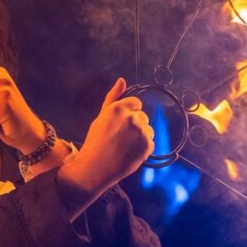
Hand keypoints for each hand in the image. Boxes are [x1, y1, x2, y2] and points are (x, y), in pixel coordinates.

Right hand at [58, 78, 153, 216]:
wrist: (95, 167)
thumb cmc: (95, 142)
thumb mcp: (101, 116)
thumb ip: (113, 97)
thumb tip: (122, 80)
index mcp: (119, 108)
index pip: (136, 103)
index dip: (129, 114)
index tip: (120, 125)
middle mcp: (132, 117)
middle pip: (143, 117)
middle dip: (134, 126)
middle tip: (119, 138)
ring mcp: (141, 132)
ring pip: (148, 130)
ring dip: (140, 137)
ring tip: (124, 147)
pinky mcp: (147, 145)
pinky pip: (150, 143)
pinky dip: (143, 149)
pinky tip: (129, 154)